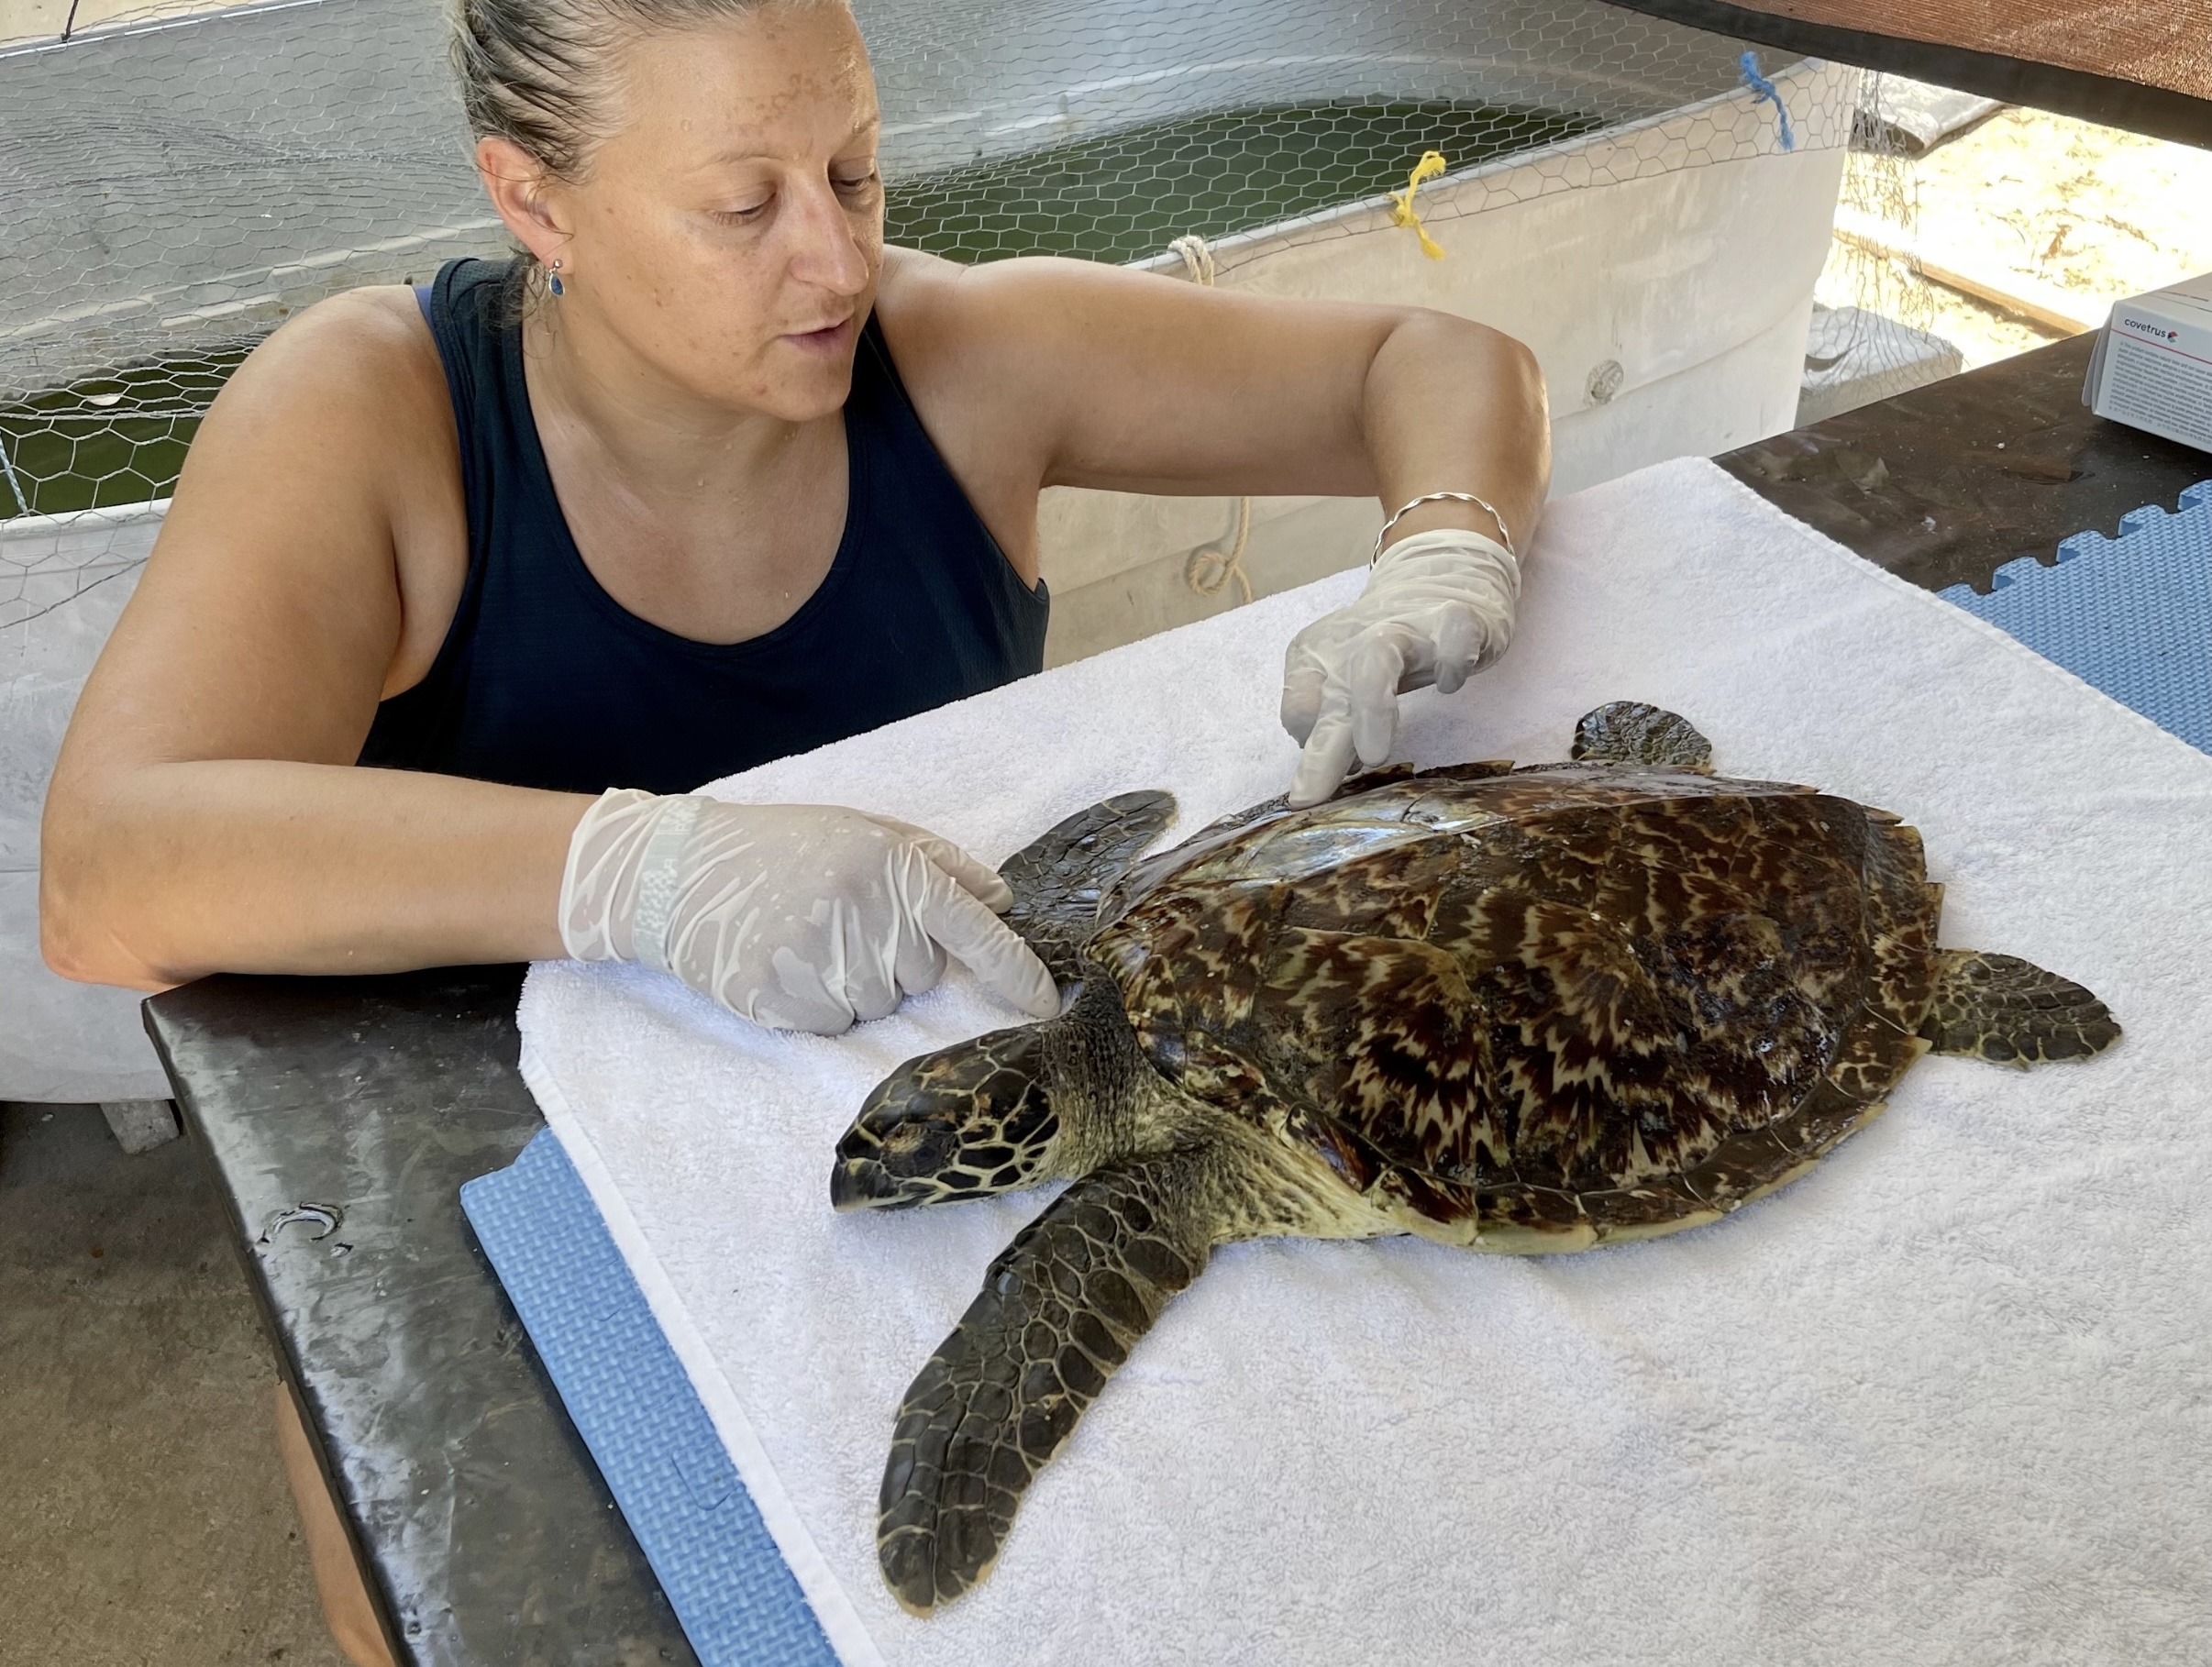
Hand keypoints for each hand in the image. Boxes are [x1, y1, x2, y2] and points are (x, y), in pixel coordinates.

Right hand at [558, 791, 1059, 1033]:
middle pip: (921, 975)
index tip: (1051, 1003)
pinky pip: (835, 1025)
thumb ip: (939, 863)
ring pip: (879, 1005)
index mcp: (892, 868)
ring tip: (807, 937)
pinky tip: (785, 962)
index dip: (1018, 973)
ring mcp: (823, 965)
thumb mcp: (864, 831)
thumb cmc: (783, 846)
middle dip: (894, 955)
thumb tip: (1002, 899)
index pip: (976, 930)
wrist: (680, 873)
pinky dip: (818, 1003)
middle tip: (840, 917)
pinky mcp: (785, 1003)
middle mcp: (866, 917)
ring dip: (855, 982)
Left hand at [1279, 528, 1520, 806]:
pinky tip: (1449, 685)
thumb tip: (1331, 762)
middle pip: (1333, 694)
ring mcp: (1408, 630)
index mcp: (1319, 655)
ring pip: (1378, 657)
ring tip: (1374, 754)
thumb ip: (1331, 722)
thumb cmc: (1381, 647)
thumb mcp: (1342, 683)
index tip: (1321, 778)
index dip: (1307, 743)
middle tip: (1309, 797)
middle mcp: (1357, 641)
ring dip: (1372, 706)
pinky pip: (1455, 635)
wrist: (1439, 580)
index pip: (1298, 706)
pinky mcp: (1457, 622)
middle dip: (1322, 749)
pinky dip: (1452, 659)